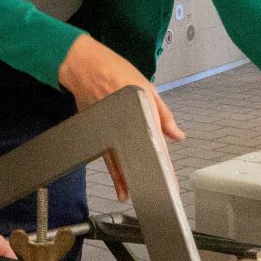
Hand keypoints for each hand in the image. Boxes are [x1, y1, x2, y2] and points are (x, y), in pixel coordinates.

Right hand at [58, 35, 182, 201]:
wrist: (83, 65)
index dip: (164, 165)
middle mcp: (123, 124)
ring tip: (132, 195)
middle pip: (135, 157)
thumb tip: (177, 135)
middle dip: (146, 177)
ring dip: (126, 179)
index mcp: (139, 112)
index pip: (155, 145)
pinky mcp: (97, 130)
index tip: (171, 182)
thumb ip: (162, 114)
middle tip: (156, 194)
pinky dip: (114, 170)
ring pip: (118, 160)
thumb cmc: (114, 71)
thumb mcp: (146, 87)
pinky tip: (119, 182)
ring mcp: (108, 129)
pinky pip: (107, 155)